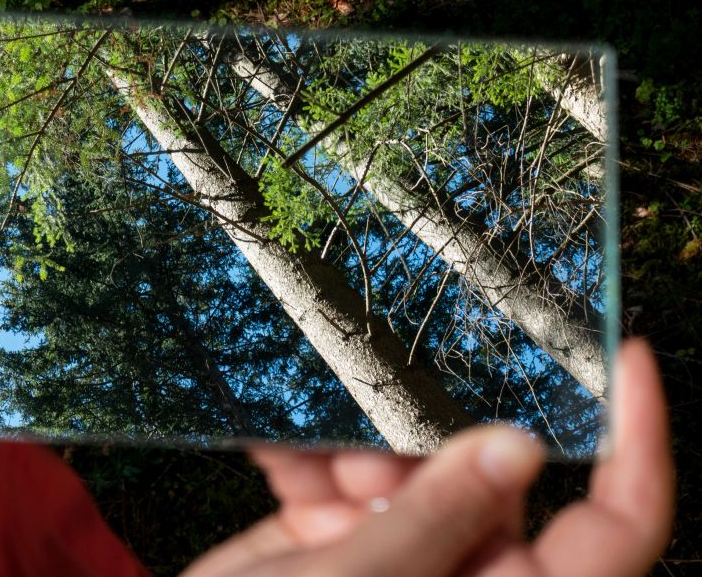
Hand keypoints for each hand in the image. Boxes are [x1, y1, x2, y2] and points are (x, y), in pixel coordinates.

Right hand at [181, 339, 673, 576]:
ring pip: (405, 458)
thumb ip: (435, 522)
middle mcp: (464, 570)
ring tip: (307, 428)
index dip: (637, 443)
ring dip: (352, 436)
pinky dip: (307, 450)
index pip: (614, 525)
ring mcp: (403, 550)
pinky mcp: (343, 533)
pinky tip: (274, 440)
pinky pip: (340, 470)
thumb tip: (517, 449)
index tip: (626, 356)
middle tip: (378, 392)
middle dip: (427, 426)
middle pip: (487, 470)